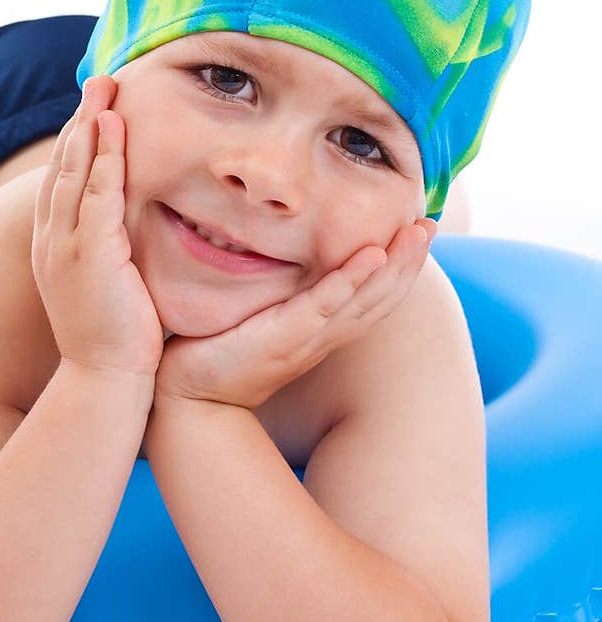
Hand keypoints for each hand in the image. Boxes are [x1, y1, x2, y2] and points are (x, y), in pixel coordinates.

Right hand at [32, 74, 164, 380]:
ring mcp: (66, 245)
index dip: (77, 142)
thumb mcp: (105, 286)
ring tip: (103, 90)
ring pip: (74, 172)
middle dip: (80, 121)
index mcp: (53, 246)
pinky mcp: (89, 253)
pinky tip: (114, 129)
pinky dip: (104, 158)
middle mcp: (51, 239)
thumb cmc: (113, 341)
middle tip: (98, 82)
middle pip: (63, 166)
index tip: (94, 110)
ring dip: (89, 126)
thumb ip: (111, 253)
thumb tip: (128, 235)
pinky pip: (96, 194)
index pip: (63, 181)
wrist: (104, 381)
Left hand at [153, 219, 438, 411]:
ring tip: (418, 232)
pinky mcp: (282, 338)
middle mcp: (323, 337)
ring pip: (364, 300)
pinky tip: (371, 256)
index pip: (373, 298)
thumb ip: (279, 297)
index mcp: (320, 332)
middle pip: (381, 298)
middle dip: (410, 262)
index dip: (400, 269)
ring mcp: (306, 339)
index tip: (419, 232)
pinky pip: (324, 306)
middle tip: (432, 224)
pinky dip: (350, 281)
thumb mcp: (259, 321)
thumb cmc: (219, 353)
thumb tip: (279, 257)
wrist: (188, 396)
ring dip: (395, 266)